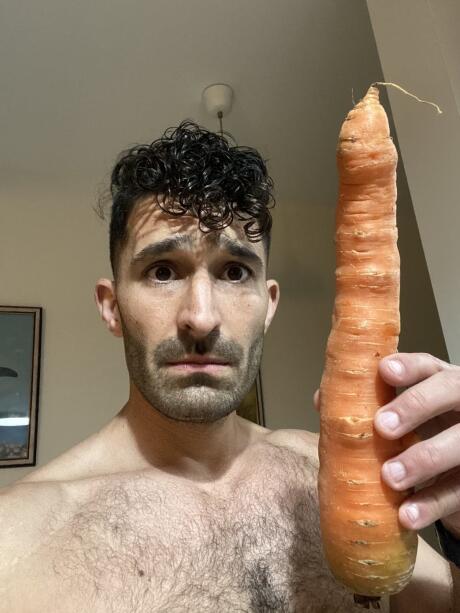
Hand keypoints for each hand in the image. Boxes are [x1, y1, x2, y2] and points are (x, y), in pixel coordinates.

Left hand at [314, 353, 459, 535]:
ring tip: (390, 477)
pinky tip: (406, 515)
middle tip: (382, 426)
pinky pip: (458, 492)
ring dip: (423, 460)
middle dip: (416, 406)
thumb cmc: (421, 431)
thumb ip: (364, 405)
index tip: (384, 371)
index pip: (428, 366)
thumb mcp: (398, 414)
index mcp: (439, 382)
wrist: (456, 473)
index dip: (408, 366)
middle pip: (450, 392)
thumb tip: (322, 400)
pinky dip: (431, 505)